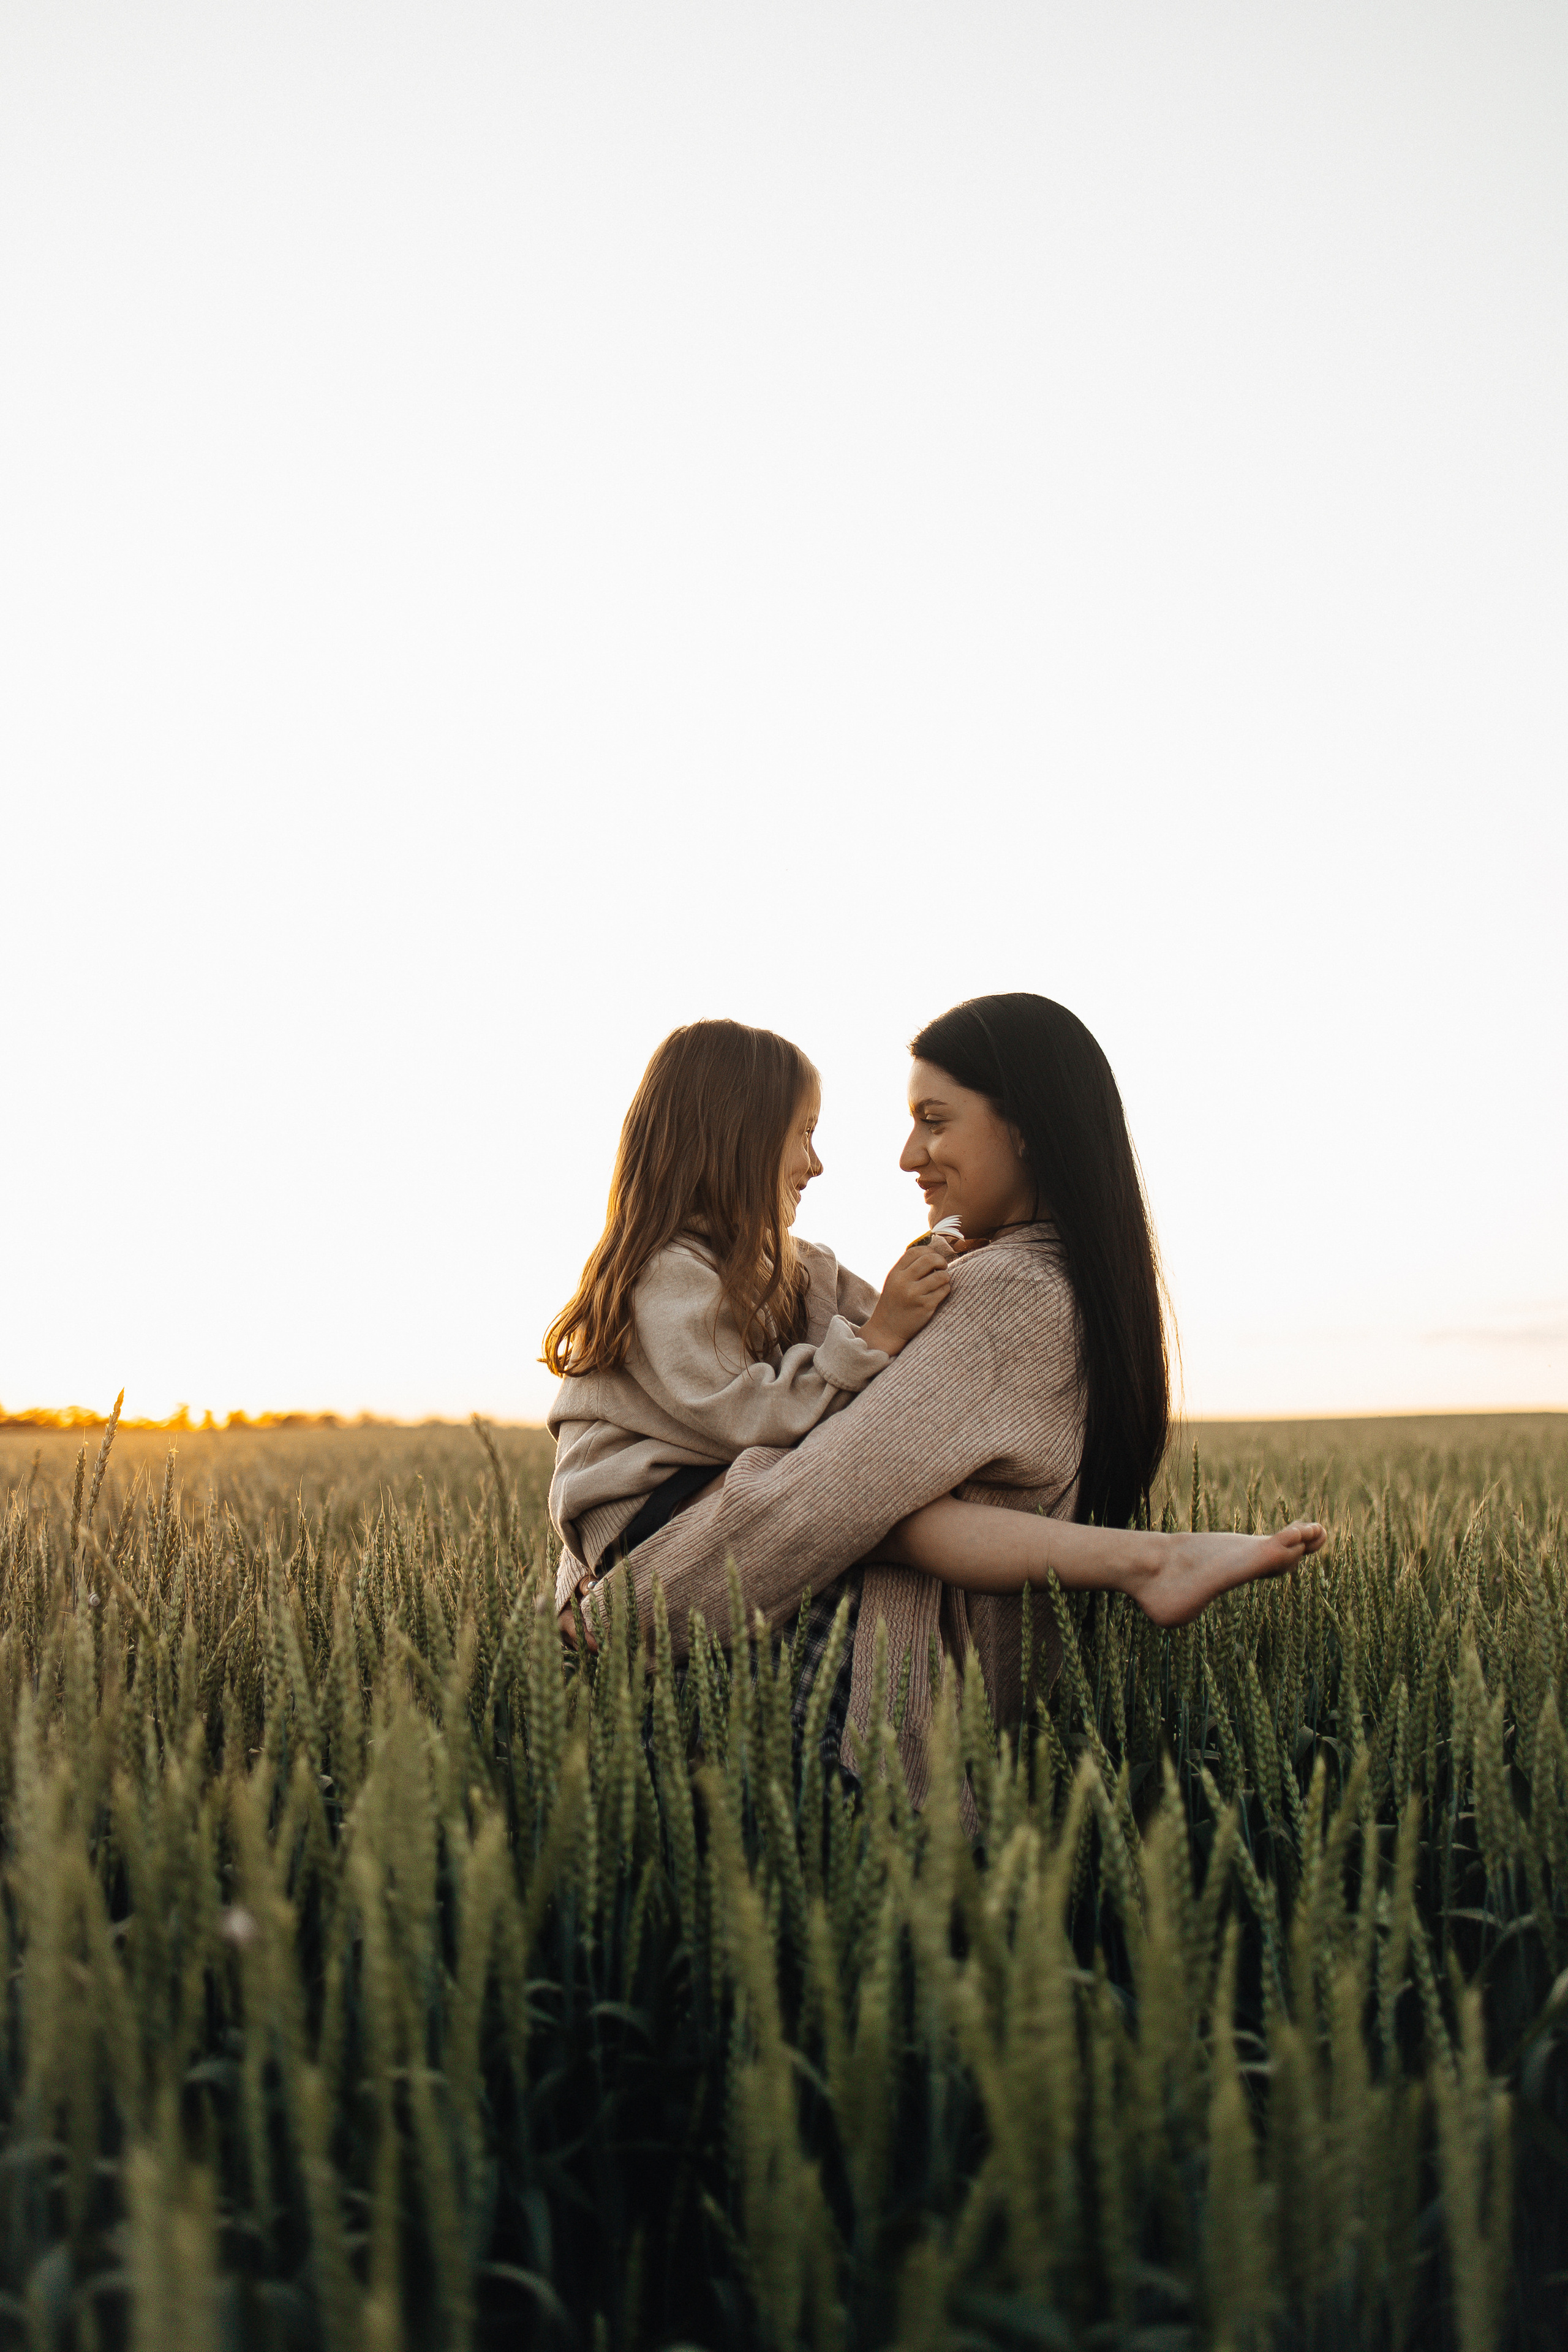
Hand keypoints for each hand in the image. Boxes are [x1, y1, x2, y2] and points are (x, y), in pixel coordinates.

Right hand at [858, 1236, 953, 1355]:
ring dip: (945, 1277)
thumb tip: (931, 1254)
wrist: (886, 1330)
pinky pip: (944, 1290)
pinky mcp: (925, 1306)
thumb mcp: (894, 1282)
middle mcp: (903, 1282)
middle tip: (943, 1266)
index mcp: (895, 1273)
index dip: (929, 1251)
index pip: (915, 1251)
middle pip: (929, 1259)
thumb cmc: (894, 1304)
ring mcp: (914, 1294)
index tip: (933, 1258)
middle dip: (941, 1261)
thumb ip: (908, 1268)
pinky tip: (940, 1293)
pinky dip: (945, 1289)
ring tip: (942, 1281)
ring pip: (941, 1276)